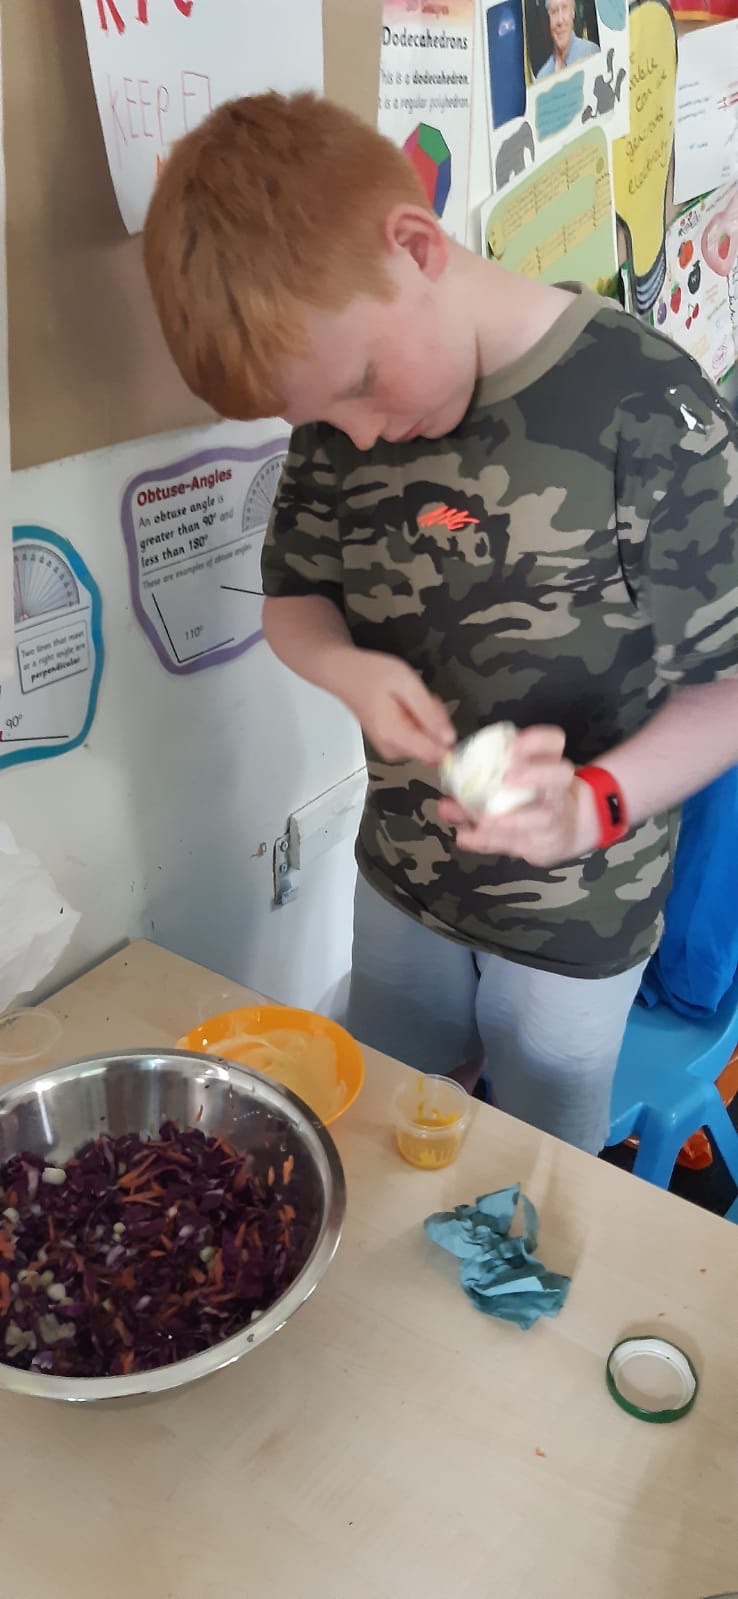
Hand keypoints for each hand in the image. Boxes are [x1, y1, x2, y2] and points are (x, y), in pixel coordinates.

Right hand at [339, 651, 456, 764]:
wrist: (344, 674)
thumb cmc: (373, 674)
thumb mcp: (407, 684)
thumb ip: (430, 713)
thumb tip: (451, 740)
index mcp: (395, 736)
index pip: (435, 755)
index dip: (447, 736)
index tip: (437, 711)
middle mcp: (392, 750)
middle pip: (433, 748)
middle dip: (436, 723)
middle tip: (422, 698)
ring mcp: (390, 749)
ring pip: (427, 743)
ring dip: (428, 721)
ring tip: (411, 699)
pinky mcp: (390, 745)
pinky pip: (417, 740)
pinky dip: (419, 723)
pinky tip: (407, 706)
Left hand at [437, 725, 599, 864]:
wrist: (567, 830)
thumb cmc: (533, 797)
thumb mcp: (516, 778)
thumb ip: (486, 772)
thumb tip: (447, 766)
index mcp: (549, 762)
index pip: (554, 742)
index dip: (537, 741)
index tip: (512, 744)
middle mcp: (557, 788)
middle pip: (560, 774)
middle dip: (534, 774)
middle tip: (505, 777)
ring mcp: (554, 817)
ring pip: (542, 817)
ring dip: (509, 819)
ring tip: (482, 819)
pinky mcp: (543, 844)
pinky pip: (516, 844)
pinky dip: (486, 841)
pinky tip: (465, 837)